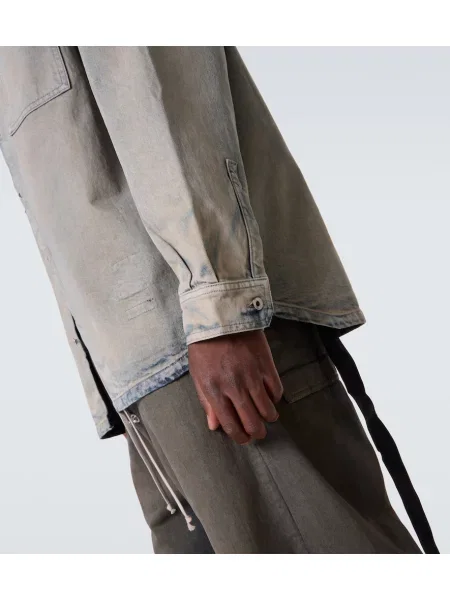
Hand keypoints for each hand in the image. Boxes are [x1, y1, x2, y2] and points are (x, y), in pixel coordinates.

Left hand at [188, 329, 283, 444]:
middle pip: (253, 423)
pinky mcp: (266, 365)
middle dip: (256, 433)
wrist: (221, 316)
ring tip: (266, 415)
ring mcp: (252, 377)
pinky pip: (277, 391)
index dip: (240, 437)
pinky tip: (269, 395)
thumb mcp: (198, 374)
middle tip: (257, 431)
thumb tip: (214, 425)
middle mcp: (234, 388)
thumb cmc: (205, 346)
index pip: (231, 425)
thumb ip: (206, 401)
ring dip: (268, 418)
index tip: (244, 438)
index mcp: (214, 391)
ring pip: (268, 411)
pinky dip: (275, 398)